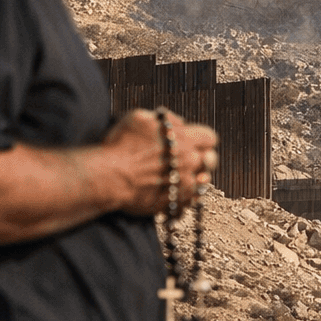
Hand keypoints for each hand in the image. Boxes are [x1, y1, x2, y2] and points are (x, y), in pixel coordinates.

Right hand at [103, 108, 218, 216]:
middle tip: (188, 159)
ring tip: (180, 177)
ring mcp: (184, 184)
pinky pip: (190, 201)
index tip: (193, 141)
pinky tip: (173, 192)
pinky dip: (185, 198)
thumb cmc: (121, 146)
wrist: (109, 177)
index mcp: (185, 139)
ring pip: (203, 181)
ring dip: (195, 177)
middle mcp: (189, 162)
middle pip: (210, 159)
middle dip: (201, 157)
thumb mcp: (141, 118)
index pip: (210, 137)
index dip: (202, 138)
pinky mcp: (174, 203)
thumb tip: (176, 122)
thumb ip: (165, 119)